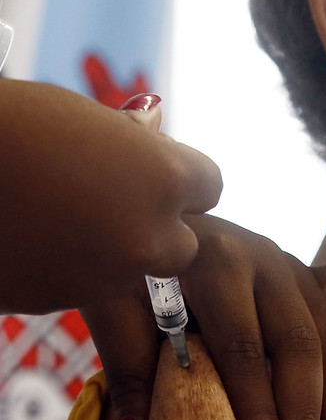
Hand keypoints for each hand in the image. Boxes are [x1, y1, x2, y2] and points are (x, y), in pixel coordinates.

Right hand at [0, 81, 221, 313]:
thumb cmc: (11, 127)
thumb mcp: (84, 118)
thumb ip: (132, 141)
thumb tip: (153, 131)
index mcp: (166, 179)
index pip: (210, 185)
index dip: (185, 178)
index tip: (161, 174)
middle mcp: (149, 236)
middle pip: (184, 244)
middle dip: (160, 228)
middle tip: (116, 205)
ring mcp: (109, 275)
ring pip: (135, 269)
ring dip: (117, 251)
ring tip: (66, 216)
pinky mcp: (67, 301)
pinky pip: (91, 284)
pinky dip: (78, 267)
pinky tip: (41, 239)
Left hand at [81, 214, 325, 419]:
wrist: (144, 213)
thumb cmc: (127, 267)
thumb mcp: (114, 307)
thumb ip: (129, 369)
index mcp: (218, 260)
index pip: (246, 350)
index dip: (260, 411)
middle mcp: (267, 258)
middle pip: (302, 349)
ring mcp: (293, 263)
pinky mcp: (306, 271)